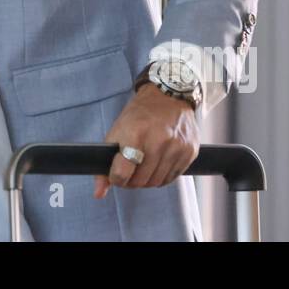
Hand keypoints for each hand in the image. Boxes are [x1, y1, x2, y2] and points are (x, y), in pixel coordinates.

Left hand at [93, 83, 199, 197]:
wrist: (169, 95)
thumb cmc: (140, 114)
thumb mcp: (118, 130)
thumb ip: (106, 162)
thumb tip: (99, 193)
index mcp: (135, 133)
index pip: (122, 173)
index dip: (116, 178)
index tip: (116, 174)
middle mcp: (158, 141)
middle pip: (140, 181)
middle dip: (131, 180)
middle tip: (131, 170)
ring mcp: (176, 147)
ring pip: (156, 182)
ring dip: (147, 180)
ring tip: (144, 166)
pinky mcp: (190, 151)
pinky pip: (172, 178)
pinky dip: (162, 175)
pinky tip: (158, 163)